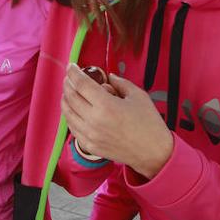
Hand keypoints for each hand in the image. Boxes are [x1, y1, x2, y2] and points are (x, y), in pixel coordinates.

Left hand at [61, 64, 173, 178]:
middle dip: (67, 84)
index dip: (73, 72)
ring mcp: (90, 135)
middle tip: (70, 77)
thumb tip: (109, 77)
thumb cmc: (149, 125)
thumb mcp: (138, 96)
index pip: (81, 84)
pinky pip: (72, 128)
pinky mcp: (90, 145)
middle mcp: (94, 121)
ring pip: (67, 113)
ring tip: (69, 92)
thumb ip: (120, 83)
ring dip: (65, 99)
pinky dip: (70, 116)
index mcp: (106, 105)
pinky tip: (74, 110)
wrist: (154, 153)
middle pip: (70, 97)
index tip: (71, 66)